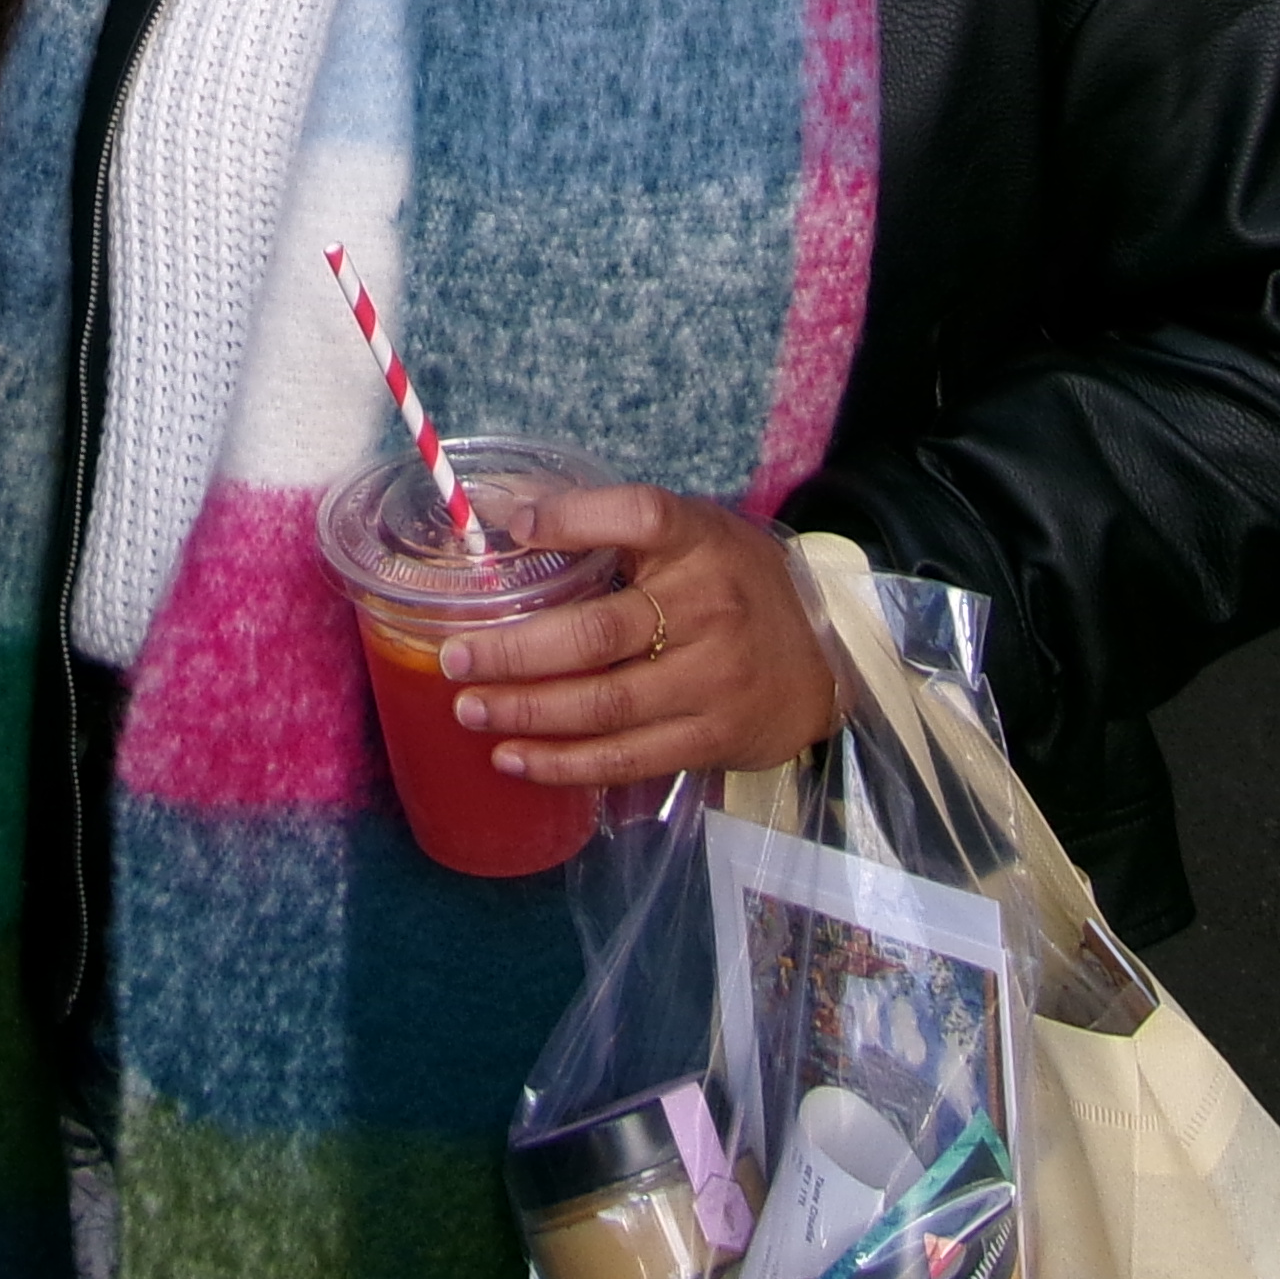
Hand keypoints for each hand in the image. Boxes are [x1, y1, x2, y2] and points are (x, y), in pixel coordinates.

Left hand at [440, 485, 842, 790]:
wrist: (825, 656)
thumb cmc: (734, 583)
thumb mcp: (692, 535)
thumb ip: (612, 526)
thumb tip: (504, 514)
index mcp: (699, 540)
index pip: (637, 516)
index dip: (571, 518)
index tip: (511, 528)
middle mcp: (708, 606)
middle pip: (595, 633)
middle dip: (514, 651)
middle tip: (454, 657)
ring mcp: (713, 678)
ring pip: (603, 705)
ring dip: (527, 713)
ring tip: (471, 710)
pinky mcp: (712, 736)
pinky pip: (626, 757)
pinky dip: (564, 764)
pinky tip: (515, 760)